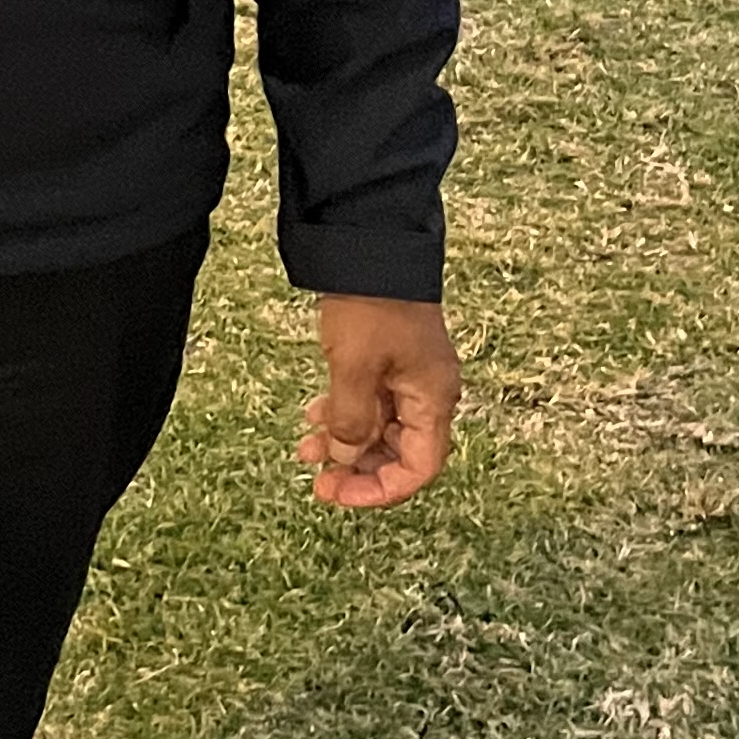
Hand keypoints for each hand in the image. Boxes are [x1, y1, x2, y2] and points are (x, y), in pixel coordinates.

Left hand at [297, 296, 458, 510]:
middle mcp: (427, 392)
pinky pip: (370, 400)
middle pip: (399, 452)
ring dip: (344, 441)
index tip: (339, 494)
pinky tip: (314, 415)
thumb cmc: (370, 305)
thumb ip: (350, 420)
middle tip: (317, 478)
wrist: (370, 245)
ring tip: (304, 449)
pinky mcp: (389, 358)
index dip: (379, 489)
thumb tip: (344, 458)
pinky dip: (343, 413)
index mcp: (433, 399)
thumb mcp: (353, 368)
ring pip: (380, 427)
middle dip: (357, 467)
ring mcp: (409, 374)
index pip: (418, 468)